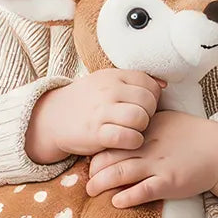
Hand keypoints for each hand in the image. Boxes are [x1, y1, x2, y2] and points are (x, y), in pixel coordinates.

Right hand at [26, 69, 166, 163]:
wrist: (53, 117)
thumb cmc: (87, 101)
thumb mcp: (107, 82)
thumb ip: (134, 82)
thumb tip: (164, 85)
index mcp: (114, 76)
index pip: (149, 84)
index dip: (153, 98)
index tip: (143, 107)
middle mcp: (109, 91)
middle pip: (148, 101)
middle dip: (149, 114)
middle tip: (139, 121)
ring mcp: (101, 111)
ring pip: (140, 118)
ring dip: (142, 128)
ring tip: (133, 130)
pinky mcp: (96, 133)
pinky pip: (127, 137)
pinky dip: (133, 141)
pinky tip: (126, 141)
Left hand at [84, 109, 217, 207]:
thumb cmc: (194, 136)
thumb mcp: (166, 120)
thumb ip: (145, 124)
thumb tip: (125, 126)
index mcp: (146, 130)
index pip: (113, 138)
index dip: (97, 150)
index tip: (91, 160)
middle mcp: (148, 146)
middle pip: (110, 156)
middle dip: (93, 169)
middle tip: (85, 179)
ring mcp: (158, 164)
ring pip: (120, 173)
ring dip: (101, 184)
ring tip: (91, 191)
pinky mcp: (169, 182)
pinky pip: (142, 190)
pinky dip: (127, 197)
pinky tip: (116, 202)